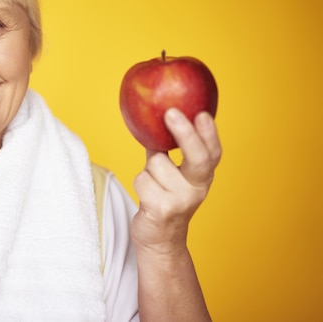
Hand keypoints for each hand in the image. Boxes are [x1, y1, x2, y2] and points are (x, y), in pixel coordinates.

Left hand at [130, 108, 221, 254]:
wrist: (160, 240)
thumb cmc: (162, 198)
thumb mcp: (170, 174)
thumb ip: (165, 150)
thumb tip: (153, 119)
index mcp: (202, 177)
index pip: (212, 153)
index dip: (210, 134)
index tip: (202, 113)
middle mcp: (197, 189)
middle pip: (197, 157)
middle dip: (185, 133)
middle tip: (171, 112)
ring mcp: (181, 201)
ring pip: (156, 164)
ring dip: (148, 170)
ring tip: (153, 184)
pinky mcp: (162, 209)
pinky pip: (142, 179)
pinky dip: (140, 183)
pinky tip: (147, 196)